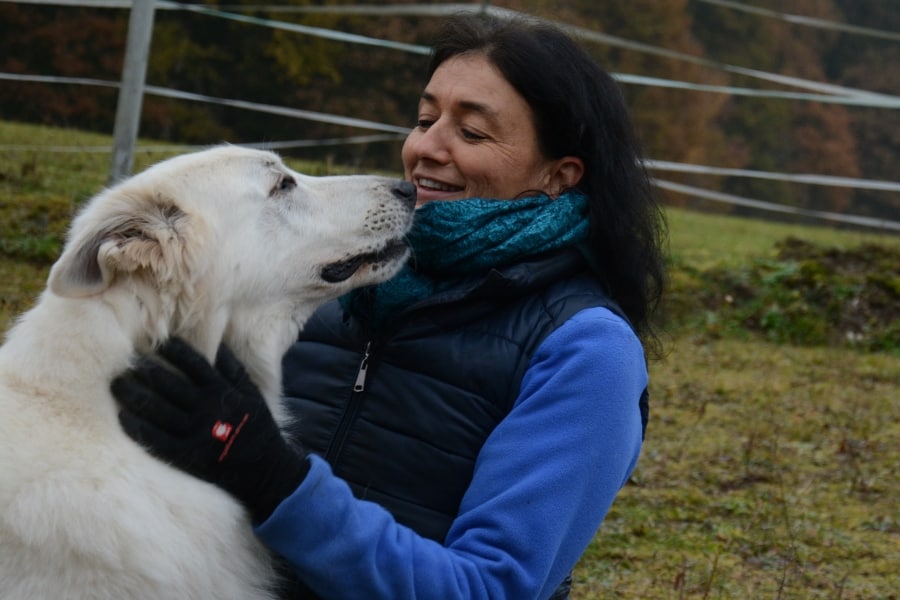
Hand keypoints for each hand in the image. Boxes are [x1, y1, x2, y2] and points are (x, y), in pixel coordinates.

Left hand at [112, 337, 308, 522]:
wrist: (265, 469)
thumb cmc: (256, 427)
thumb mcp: (252, 394)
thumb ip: (234, 369)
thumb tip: (217, 344)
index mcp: (222, 391)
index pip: (193, 363)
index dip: (173, 350)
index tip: (158, 342)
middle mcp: (206, 408)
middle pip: (168, 384)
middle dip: (144, 370)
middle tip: (126, 363)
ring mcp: (195, 432)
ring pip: (157, 409)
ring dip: (134, 394)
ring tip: (117, 384)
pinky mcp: (186, 455)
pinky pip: (155, 438)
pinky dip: (137, 427)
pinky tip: (123, 416)